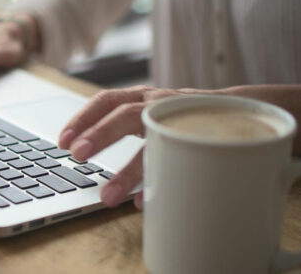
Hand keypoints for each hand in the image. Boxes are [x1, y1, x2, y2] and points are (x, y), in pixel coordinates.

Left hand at [58, 85, 206, 209]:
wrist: (238, 108)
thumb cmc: (180, 116)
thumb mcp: (149, 113)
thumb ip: (123, 126)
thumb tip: (81, 149)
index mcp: (140, 98)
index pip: (106, 100)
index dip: (82, 118)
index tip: (62, 140)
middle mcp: (158, 103)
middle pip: (124, 114)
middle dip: (99, 134)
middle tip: (77, 154)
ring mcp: (179, 118)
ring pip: (152, 140)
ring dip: (128, 171)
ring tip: (108, 196)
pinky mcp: (202, 134)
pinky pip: (181, 158)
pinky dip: (160, 184)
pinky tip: (144, 202)